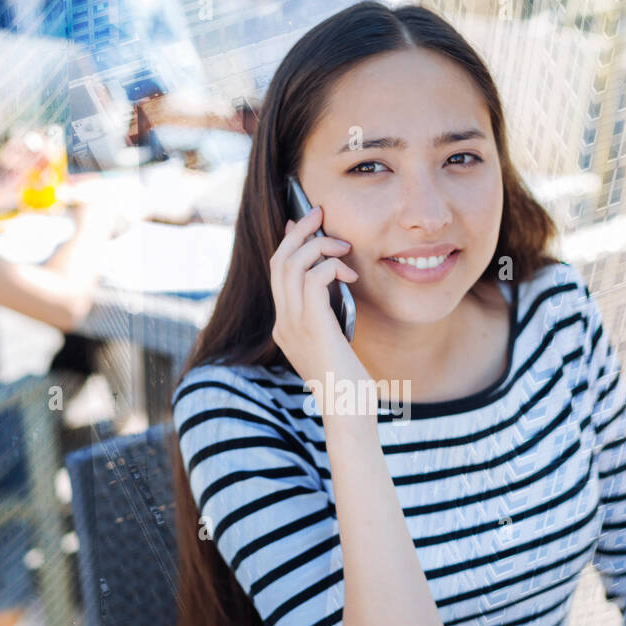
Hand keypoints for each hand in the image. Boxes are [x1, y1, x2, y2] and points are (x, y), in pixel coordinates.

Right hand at [269, 204, 364, 390]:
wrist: (348, 413)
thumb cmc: (349, 383)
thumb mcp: (335, 342)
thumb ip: (329, 315)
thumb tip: (334, 282)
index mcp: (284, 327)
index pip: (276, 273)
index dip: (288, 243)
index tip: (303, 223)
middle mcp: (282, 323)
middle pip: (278, 261)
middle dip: (299, 231)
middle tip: (320, 213)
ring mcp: (293, 325)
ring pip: (291, 264)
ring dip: (318, 246)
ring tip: (342, 247)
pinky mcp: (312, 327)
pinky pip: (314, 279)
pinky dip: (331, 267)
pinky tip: (349, 275)